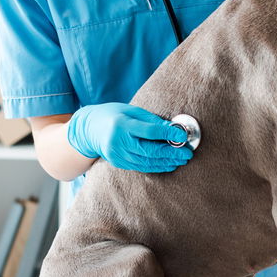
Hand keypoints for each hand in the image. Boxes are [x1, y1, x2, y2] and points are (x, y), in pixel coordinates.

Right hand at [67, 102, 193, 172]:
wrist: (90, 129)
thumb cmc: (113, 115)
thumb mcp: (131, 110)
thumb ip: (151, 120)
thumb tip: (173, 128)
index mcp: (122, 124)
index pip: (149, 131)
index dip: (168, 135)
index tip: (182, 136)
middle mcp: (118, 142)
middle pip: (150, 150)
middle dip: (171, 153)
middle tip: (187, 153)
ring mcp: (117, 154)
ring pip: (147, 162)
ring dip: (166, 162)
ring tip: (182, 160)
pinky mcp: (118, 163)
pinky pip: (141, 167)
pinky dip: (156, 166)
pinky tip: (168, 164)